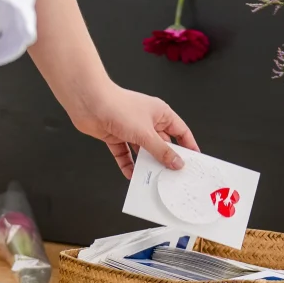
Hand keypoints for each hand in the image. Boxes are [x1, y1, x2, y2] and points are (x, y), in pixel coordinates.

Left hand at [69, 81, 198, 178]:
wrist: (89, 102)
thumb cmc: (118, 107)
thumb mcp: (145, 133)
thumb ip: (161, 150)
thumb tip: (177, 162)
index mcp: (160, 113)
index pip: (180, 131)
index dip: (188, 145)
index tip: (194, 160)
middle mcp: (147, 121)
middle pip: (162, 143)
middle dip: (166, 159)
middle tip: (173, 176)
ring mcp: (131, 129)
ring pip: (144, 151)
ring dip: (147, 164)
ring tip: (153, 180)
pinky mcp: (116, 136)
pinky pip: (126, 154)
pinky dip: (128, 164)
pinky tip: (131, 175)